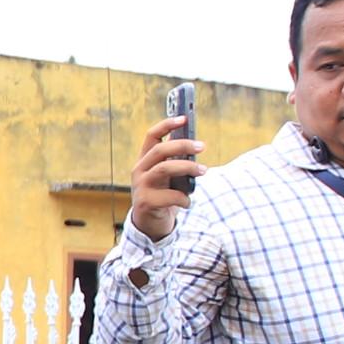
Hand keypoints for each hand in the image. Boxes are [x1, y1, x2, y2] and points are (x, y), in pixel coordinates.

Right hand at [129, 115, 202, 240]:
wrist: (149, 225)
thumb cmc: (163, 196)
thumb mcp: (168, 177)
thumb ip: (176, 163)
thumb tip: (196, 147)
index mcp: (145, 160)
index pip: (152, 136)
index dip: (167, 124)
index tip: (184, 119)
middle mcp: (139, 170)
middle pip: (160, 150)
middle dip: (182, 145)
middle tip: (202, 146)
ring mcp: (141, 186)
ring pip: (164, 169)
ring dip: (187, 167)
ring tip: (203, 170)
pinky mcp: (146, 202)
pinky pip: (170, 196)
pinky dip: (184, 199)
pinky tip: (188, 203)